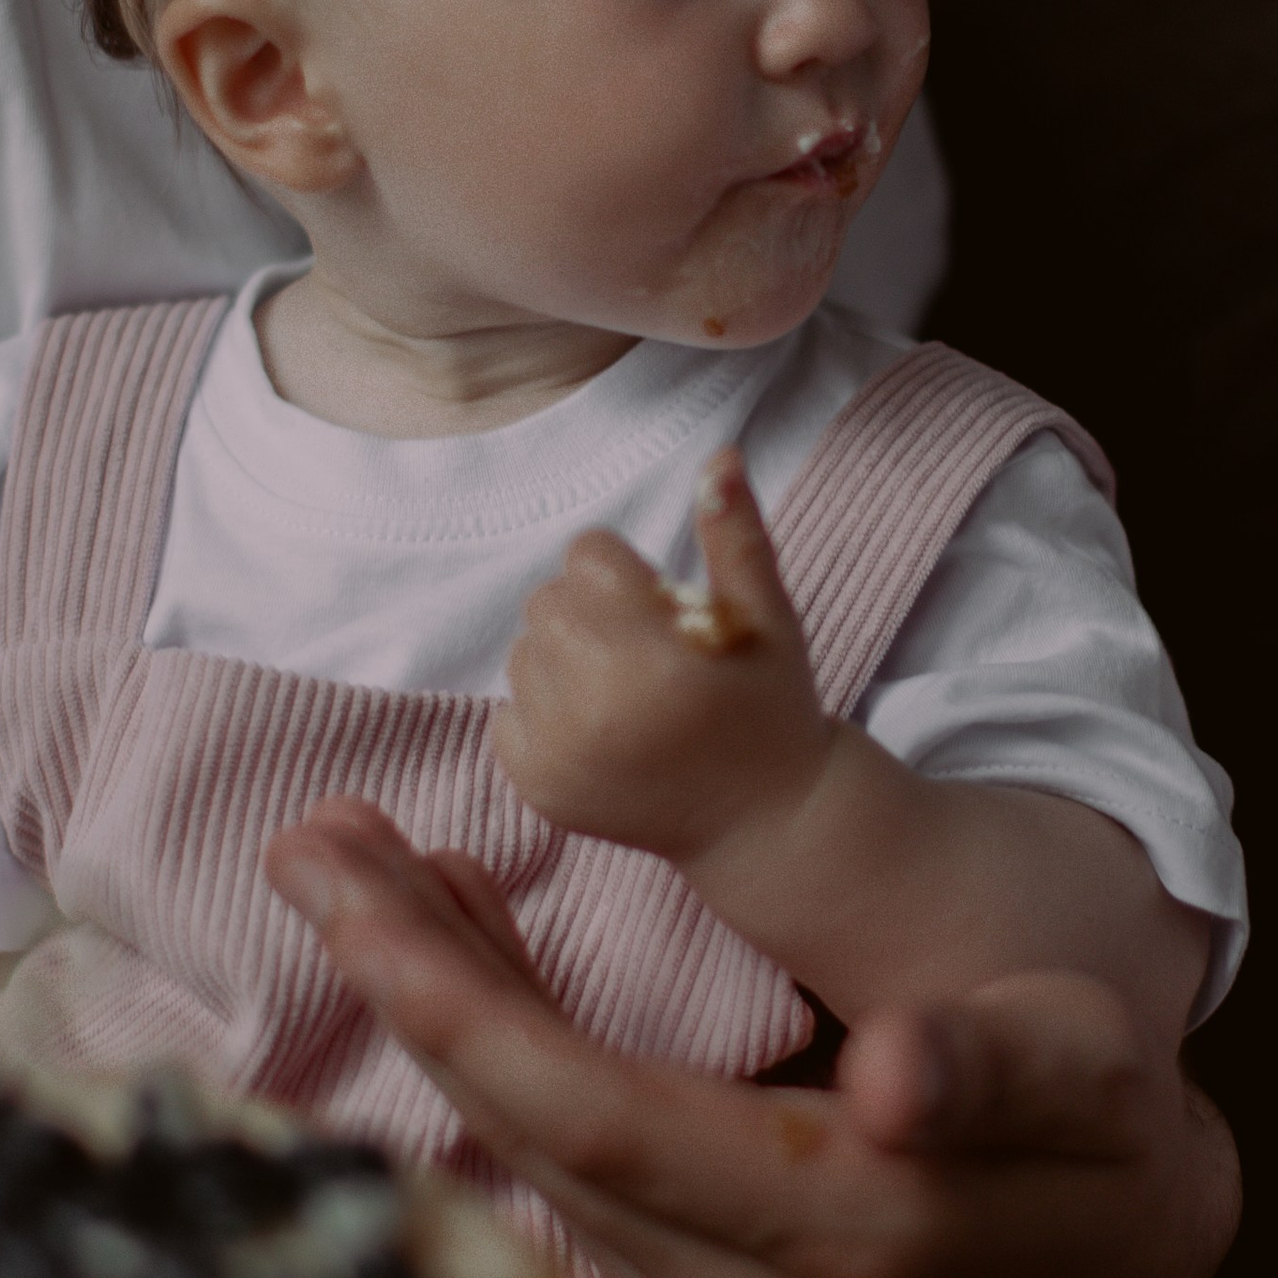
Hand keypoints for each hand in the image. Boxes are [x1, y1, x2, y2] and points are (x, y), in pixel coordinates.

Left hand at [263, 796, 1242, 1277]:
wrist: (1143, 1267)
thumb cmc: (1114, 1137)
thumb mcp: (1094, 1077)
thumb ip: (999, 1076)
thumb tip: (893, 1077)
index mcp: (841, 1228)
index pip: (597, 1124)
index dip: (465, 1014)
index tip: (354, 904)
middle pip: (524, 1136)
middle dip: (404, 984)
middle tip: (307, 846)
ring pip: (526, 1158)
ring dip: (440, 1009)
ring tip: (363, 868)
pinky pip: (560, 1176)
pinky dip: (496, 1058)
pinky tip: (454, 956)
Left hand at [493, 451, 828, 866]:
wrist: (760, 821)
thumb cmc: (768, 706)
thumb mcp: (770, 617)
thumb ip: (737, 535)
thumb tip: (719, 457)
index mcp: (656, 658)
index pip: (588, 557)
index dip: (628, 575)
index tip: (665, 612)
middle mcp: (598, 709)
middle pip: (549, 600)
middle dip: (592, 612)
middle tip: (645, 651)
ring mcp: (561, 755)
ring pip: (524, 653)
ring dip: (566, 659)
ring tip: (626, 692)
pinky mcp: (537, 788)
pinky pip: (507, 713)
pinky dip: (544, 713)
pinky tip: (602, 731)